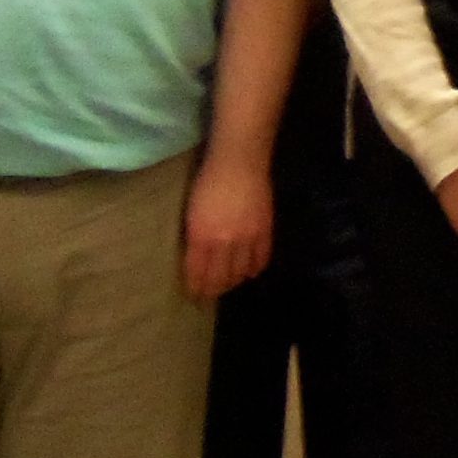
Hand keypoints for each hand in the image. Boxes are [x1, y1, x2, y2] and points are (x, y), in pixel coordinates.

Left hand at [181, 154, 272, 300]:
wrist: (239, 162)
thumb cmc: (208, 180)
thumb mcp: (192, 211)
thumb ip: (195, 237)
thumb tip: (197, 258)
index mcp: (201, 236)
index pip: (198, 274)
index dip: (196, 289)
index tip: (194, 295)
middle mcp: (224, 243)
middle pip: (220, 279)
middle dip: (213, 291)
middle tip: (209, 295)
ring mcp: (247, 239)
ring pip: (240, 274)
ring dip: (233, 282)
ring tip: (228, 283)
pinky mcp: (265, 232)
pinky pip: (260, 261)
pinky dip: (253, 269)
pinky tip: (248, 270)